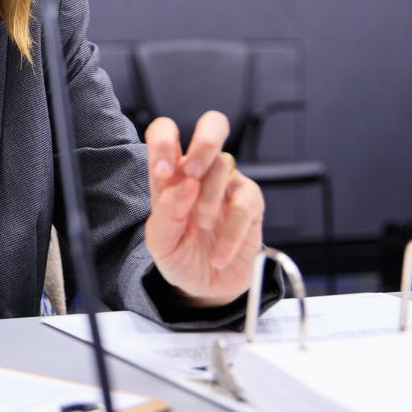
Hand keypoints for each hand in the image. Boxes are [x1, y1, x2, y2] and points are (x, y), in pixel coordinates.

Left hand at [143, 111, 264, 305]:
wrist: (206, 287)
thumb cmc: (180, 255)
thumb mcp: (161, 241)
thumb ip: (165, 213)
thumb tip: (185, 185)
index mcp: (172, 172)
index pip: (165, 132)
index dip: (163, 140)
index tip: (163, 172)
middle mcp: (201, 170)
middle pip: (213, 125)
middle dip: (205, 141)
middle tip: (193, 173)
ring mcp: (228, 183)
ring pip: (224, 165)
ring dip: (209, 199)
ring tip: (202, 227)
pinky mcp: (250, 203)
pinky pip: (244, 203)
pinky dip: (230, 232)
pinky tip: (218, 256)